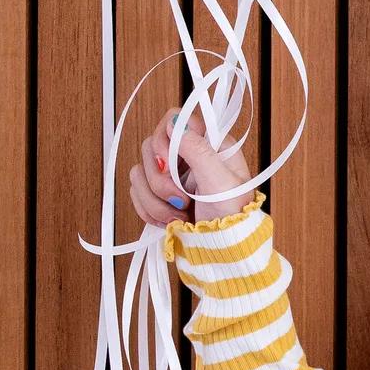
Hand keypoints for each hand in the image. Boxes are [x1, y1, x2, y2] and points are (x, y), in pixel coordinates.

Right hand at [130, 106, 254, 226]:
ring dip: (155, 200)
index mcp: (208, 143)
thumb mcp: (220, 182)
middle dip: (160, 181)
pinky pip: (136, 193)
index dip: (163, 140)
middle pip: (150, 148)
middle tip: (181, 199)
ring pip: (139, 173)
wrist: (223, 249)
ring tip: (179, 214)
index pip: (173, 119)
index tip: (168, 165)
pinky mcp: (158, 194)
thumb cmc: (232, 215)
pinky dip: (149, 210)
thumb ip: (199, 150)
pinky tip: (169, 220)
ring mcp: (171, 175)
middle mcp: (187, 155)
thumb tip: (175, 123)